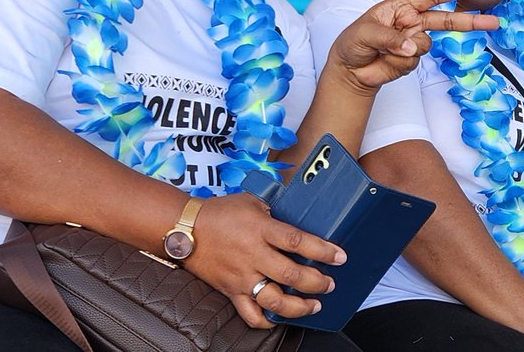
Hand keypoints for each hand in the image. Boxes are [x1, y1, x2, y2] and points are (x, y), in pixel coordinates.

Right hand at [184, 193, 346, 327]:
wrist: (184, 228)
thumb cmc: (219, 212)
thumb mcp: (253, 202)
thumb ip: (277, 210)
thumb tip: (301, 212)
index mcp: (261, 230)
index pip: (298, 241)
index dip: (323, 250)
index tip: (339, 257)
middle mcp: (253, 255)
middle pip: (291, 274)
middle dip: (317, 282)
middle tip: (330, 283)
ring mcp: (242, 276)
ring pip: (274, 300)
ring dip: (299, 306)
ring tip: (314, 305)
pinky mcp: (231, 291)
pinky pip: (250, 314)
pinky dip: (267, 321)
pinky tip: (279, 317)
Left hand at [326, 0, 498, 92]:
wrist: (350, 70)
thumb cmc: (353, 43)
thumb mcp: (366, 33)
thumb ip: (390, 37)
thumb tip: (410, 48)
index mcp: (401, 7)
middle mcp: (411, 22)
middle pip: (445, 20)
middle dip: (469, 21)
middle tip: (493, 22)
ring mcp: (413, 42)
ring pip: (425, 45)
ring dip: (406, 49)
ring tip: (384, 50)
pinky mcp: (412, 61)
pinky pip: (415, 61)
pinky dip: (400, 63)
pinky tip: (386, 61)